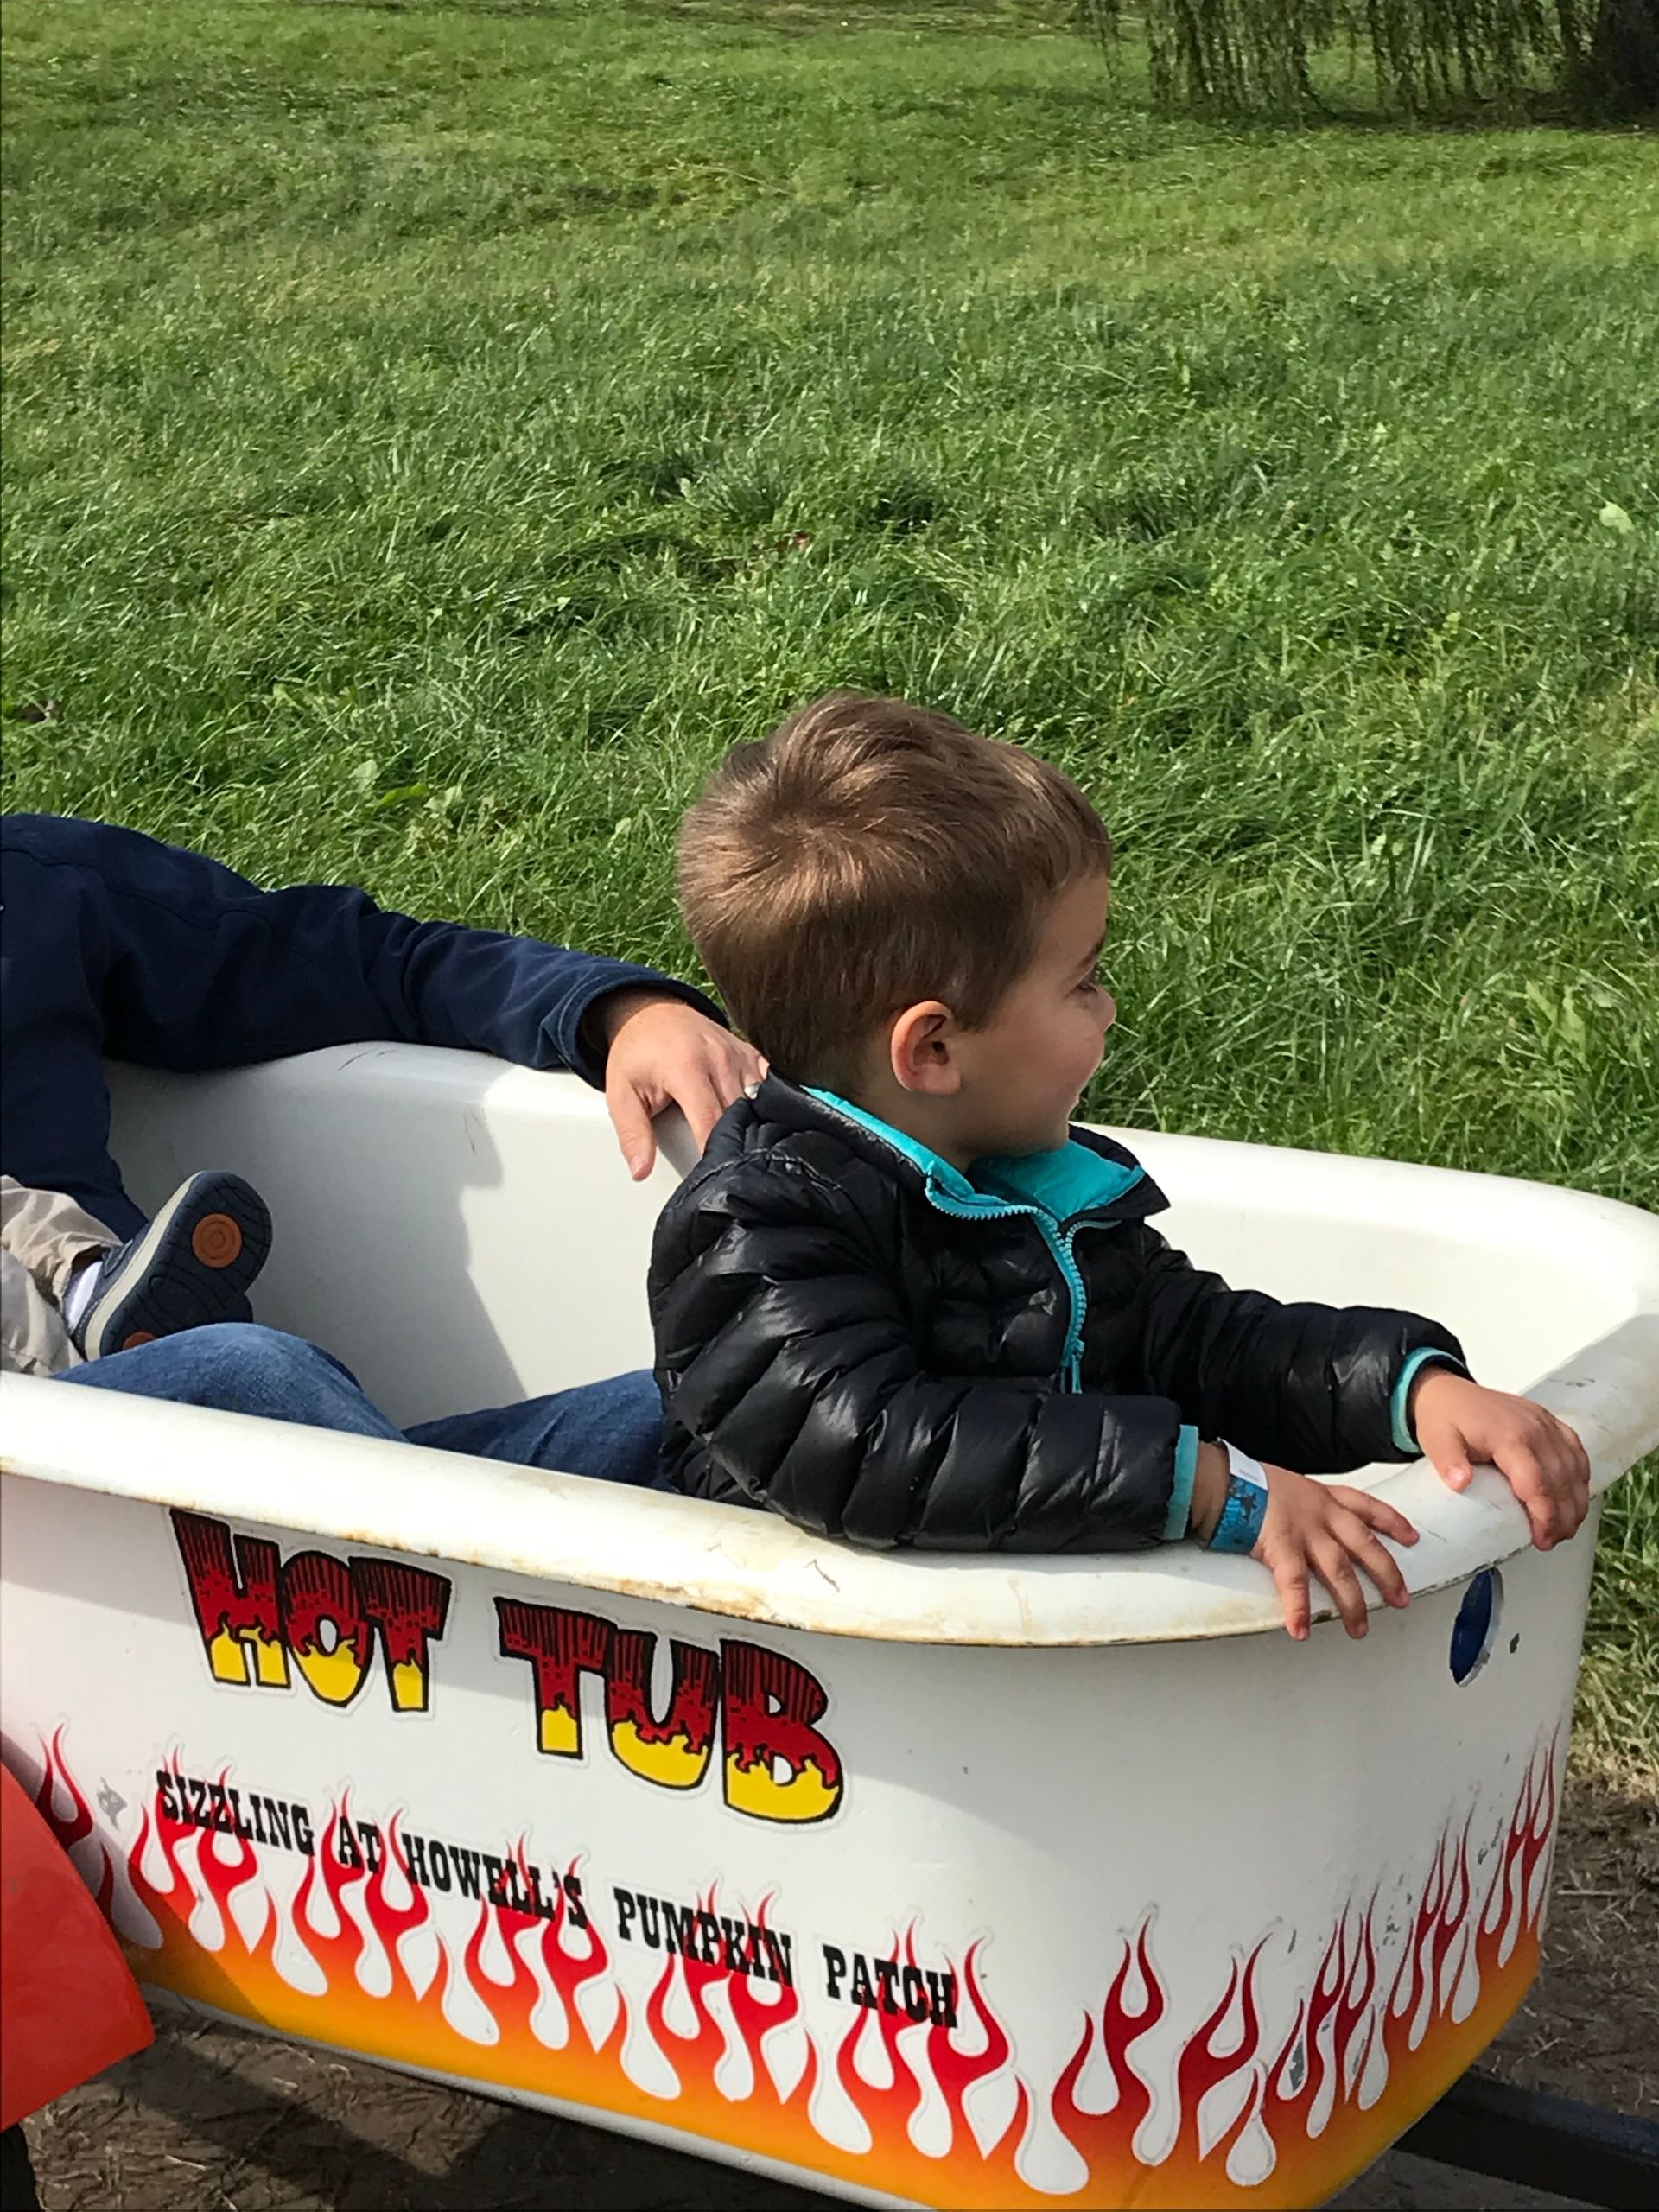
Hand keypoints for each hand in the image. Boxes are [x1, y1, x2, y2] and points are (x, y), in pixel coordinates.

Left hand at [592, 990, 764, 1179]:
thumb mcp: (621, 1094)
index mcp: (687, 1068)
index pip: (711, 1123)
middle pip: (739, 1116)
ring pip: (758, 1102)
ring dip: (752, 1125)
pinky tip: (758, 1120)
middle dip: (734, 1143)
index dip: (713, 1153)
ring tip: (741, 1148)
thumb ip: (632, 1134)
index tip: (712, 1175)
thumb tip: (640, 1170)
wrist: (650, 1012)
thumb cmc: (636, 1053)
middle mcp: (719, 1058)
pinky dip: (766, 1104)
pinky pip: (768, 1084)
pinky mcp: (750, 1052)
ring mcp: (738, 1053)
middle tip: (725, 1169)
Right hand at [1191, 1446, 1417, 1640]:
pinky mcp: (1282, 1548)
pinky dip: (1299, 1609)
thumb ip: (1304, 1505)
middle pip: (1364, 1546)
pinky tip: (1302, 1629)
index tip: (1410, 1536)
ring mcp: (1305, 1533)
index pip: (1368, 1507)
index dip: (1392, 1522)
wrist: (1227, 1479)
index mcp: (1323, 1497)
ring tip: (1358, 1628)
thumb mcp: (1289, 1485)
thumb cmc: (1251, 1483)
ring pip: (1339, 1571)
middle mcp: (1321, 1515)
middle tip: (1400, 1599)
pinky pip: (1295, 1584)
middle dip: (1387, 1574)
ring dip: (1352, 1603)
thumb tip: (1305, 1519)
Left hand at [1409, 1368, 1589, 1550]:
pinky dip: (1580, 1477)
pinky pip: (1575, 1451)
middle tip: (1553, 1541)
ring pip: (1575, 1468)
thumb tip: (1461, 1483)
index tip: (1542, 1540)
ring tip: (1565, 1529)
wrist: (1448, 1391)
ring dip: (1575, 1502)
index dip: (1545, 1516)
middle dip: (1563, 1517)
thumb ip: (1447, 1461)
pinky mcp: (1549, 1422)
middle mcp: (1535, 1428)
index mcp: (1509, 1436)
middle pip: (1561, 1480)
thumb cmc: (1444, 1417)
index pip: (1537, 1482)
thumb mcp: (1436, 1440)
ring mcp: (1545, 1423)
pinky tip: (1575, 1497)